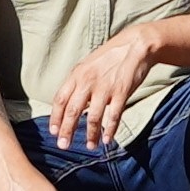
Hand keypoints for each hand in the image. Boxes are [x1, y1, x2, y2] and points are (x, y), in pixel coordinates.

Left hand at [37, 26, 162, 155]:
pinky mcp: (121, 92)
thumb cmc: (111, 56)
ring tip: (90, 146)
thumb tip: (69, 102)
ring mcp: (104, 87)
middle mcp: (87, 82)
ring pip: (92, 117)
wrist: (135, 44)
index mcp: (77, 74)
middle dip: (67, 131)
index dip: (55, 118)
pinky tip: (107, 140)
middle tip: (64, 146)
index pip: (60, 99)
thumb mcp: (88, 65)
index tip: (54, 132)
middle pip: (72, 111)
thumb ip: (78, 83)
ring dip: (90, 135)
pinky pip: (113, 116)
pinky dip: (109, 130)